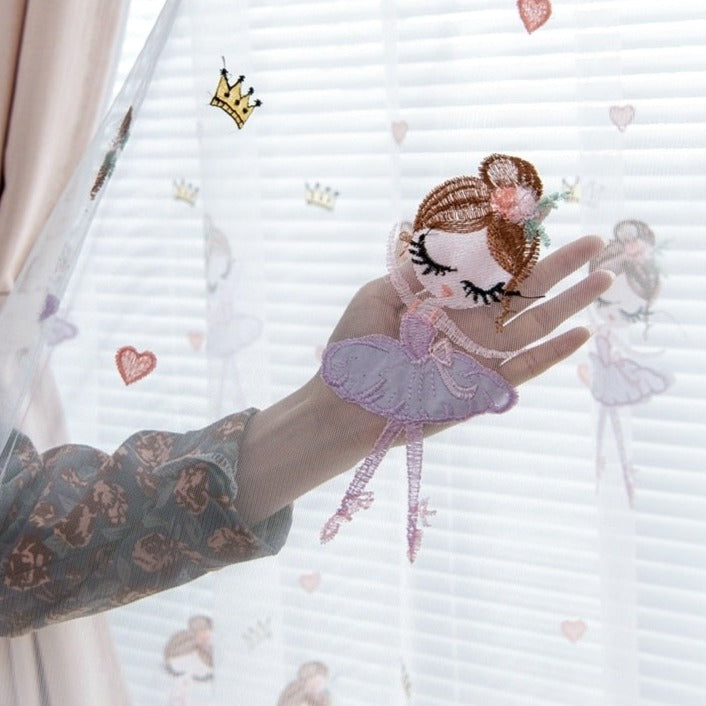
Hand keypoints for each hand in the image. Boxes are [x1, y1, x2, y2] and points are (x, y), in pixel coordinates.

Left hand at [327, 234, 612, 386]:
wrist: (346, 402)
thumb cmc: (355, 349)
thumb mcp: (377, 296)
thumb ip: (414, 270)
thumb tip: (442, 237)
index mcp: (446, 302)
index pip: (491, 271)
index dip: (520, 250)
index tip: (546, 224)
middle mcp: (469, 326)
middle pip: (523, 293)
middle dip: (560, 267)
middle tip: (596, 243)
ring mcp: (479, 356)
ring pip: (534, 326)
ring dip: (570, 304)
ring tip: (603, 278)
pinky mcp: (483, 389)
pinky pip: (523, 369)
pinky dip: (553, 354)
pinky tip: (583, 333)